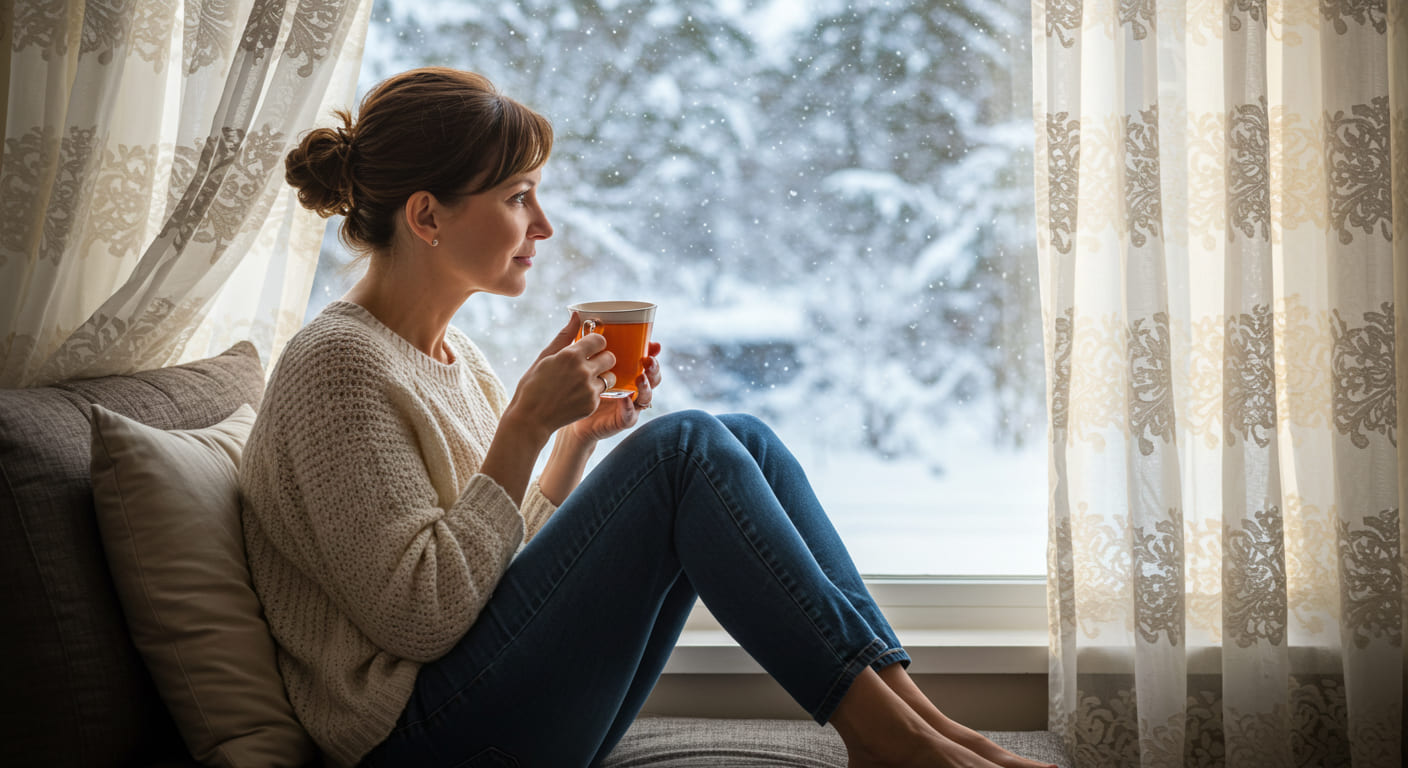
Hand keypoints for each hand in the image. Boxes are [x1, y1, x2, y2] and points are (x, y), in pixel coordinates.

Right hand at [504, 312, 617, 439]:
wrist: (530, 419)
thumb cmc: (533, 385)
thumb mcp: (544, 357)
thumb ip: (564, 336)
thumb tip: (576, 314)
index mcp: (570, 356)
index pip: (600, 340)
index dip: (596, 343)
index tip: (590, 347)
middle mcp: (583, 371)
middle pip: (610, 357)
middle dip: (602, 359)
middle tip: (590, 364)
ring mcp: (589, 389)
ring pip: (610, 377)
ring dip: (602, 377)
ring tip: (585, 382)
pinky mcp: (592, 404)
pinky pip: (602, 393)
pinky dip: (593, 393)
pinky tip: (577, 396)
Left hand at [567, 341, 663, 442]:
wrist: (564, 413)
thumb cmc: (572, 385)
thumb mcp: (576, 361)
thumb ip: (581, 341)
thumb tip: (578, 314)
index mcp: (626, 372)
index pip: (645, 361)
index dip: (653, 353)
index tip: (653, 344)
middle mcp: (631, 387)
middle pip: (652, 378)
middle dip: (654, 369)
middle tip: (648, 360)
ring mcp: (629, 404)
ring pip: (647, 396)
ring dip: (647, 387)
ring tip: (640, 378)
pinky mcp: (621, 420)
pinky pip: (631, 415)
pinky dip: (630, 408)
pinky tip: (625, 399)